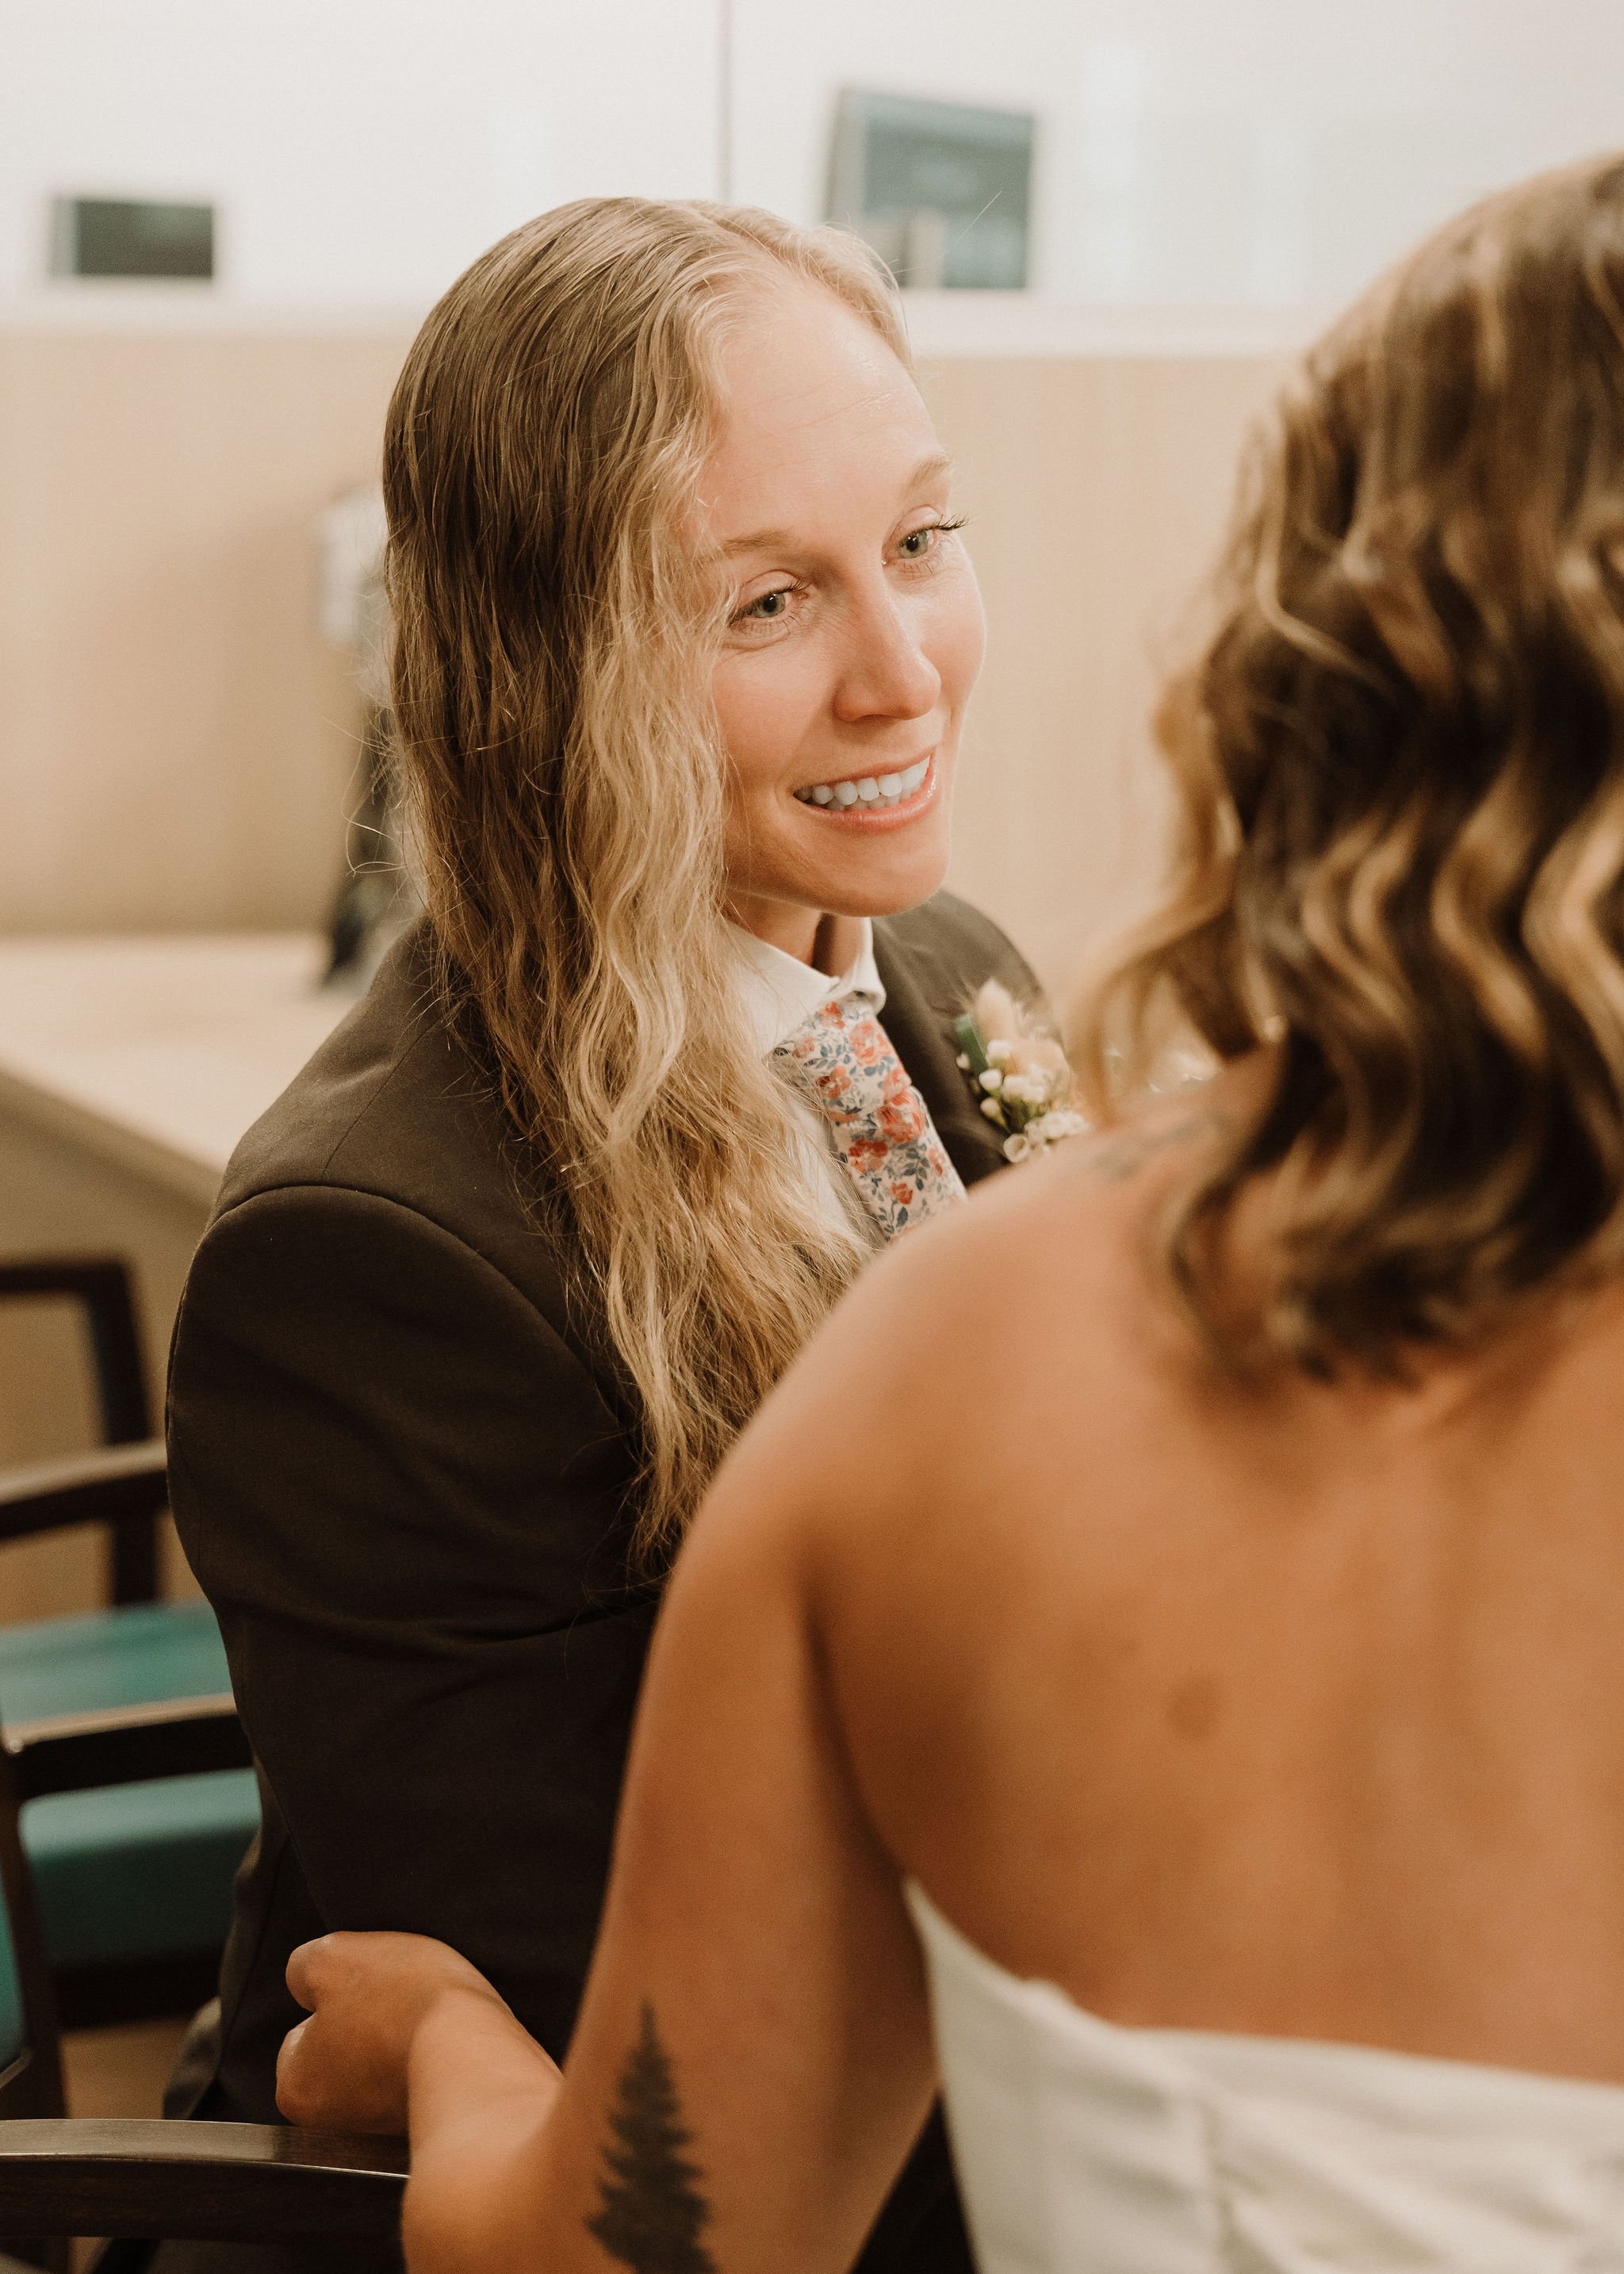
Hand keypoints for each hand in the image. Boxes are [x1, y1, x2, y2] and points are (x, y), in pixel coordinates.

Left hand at [277, 1931, 508, 2133]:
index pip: (300, 2034)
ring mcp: (386, 2127)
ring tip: (425, 2013)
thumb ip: (305, 1965)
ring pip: (386, 2059)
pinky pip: (425, 2074)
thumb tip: (306, 1977)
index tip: (361, 1988)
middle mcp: (335, 2122)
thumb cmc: (407, 2007)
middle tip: (395, 1997)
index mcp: (298, 2089)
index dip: (332, 1998)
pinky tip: (445, 2035)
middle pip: (344, 2049)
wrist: (478, 2051)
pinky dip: (434, 2054)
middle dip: (368, 2022)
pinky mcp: (432, 2119)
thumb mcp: (334, 1956)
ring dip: (404, 2036)